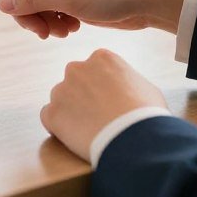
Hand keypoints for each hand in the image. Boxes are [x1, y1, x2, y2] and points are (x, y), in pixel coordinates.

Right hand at [0, 0, 186, 37]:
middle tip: (43, 30)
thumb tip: (5, 3)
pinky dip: (54, 19)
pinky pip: (49, 7)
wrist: (150, 0)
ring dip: (41, 19)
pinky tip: (71, 27)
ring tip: (62, 31)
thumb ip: (32, 0)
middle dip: (26, 11)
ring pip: (33, 0)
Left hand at [41, 49, 167, 161]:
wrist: (135, 138)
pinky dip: (59, 127)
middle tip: (97, 116)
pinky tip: (76, 136)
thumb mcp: (145, 86)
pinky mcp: (52, 113)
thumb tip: (126, 87)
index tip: (108, 102)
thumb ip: (127, 80)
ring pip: (61, 99)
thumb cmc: (146, 114)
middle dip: (83, 96)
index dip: (101, 88)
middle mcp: (76, 68)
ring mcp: (61, 90)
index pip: (94, 69)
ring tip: (90, 130)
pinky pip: (49, 117)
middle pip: (75, 81)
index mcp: (101, 58)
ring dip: (70, 111)